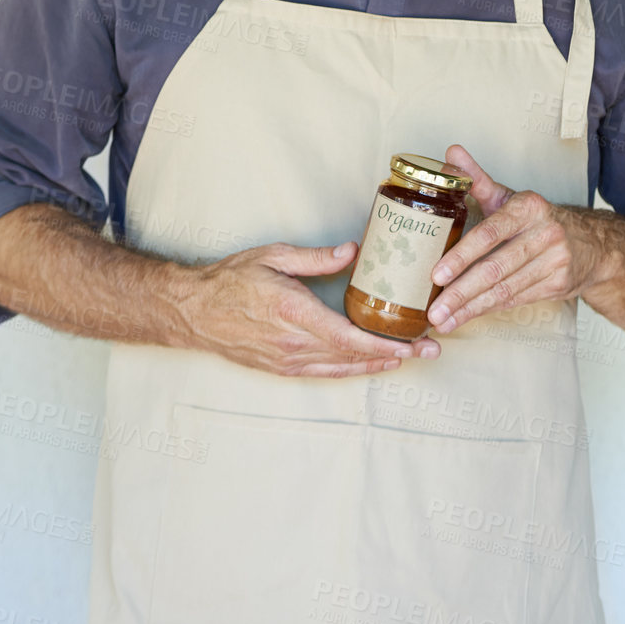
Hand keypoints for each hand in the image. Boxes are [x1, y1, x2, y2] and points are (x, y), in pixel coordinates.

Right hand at [176, 239, 441, 376]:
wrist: (193, 311)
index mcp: (294, 313)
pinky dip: (351, 370)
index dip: (386, 344)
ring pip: (342, 368)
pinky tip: (370, 365)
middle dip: (396, 355)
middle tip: (431, 351)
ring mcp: (286, 360)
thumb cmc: (231, 279)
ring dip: (378, 365)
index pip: (350, 336)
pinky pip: (323, 373)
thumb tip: (353, 251)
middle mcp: (293, 344)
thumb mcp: (273, 256)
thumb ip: (315, 257)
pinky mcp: (280, 368)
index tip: (415, 343)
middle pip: (353, 356)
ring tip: (410, 359)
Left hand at [426, 145, 601, 332]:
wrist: (592, 243)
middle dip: (461, 292)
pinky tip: (468, 316)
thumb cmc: (538, 218)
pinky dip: (489, 309)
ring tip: (444, 321)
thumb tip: (451, 152)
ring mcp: (554, 262)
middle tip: (435, 310)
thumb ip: (477, 178)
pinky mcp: (558, 285)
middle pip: (495, 268)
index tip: (436, 274)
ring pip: (504, 290)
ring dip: (471, 308)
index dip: (462, 256)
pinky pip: (516, 300)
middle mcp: (545, 233)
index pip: (490, 233)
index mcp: (528, 207)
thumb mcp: (510, 196)